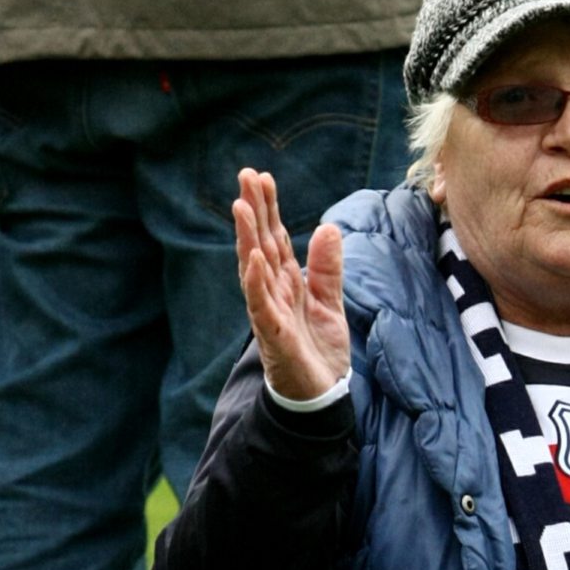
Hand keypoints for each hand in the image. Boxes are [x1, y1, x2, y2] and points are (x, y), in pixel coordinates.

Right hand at [233, 169, 349, 399]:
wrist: (320, 395)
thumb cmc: (319, 351)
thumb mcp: (329, 302)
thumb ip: (326, 268)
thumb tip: (328, 228)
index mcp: (287, 284)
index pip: (275, 239)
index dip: (269, 209)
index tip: (262, 177)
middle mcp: (273, 293)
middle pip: (261, 244)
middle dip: (253, 210)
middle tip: (245, 174)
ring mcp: (269, 313)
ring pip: (255, 269)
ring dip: (247, 237)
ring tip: (241, 205)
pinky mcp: (273, 336)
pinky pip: (261, 305)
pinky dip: (256, 282)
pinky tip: (252, 258)